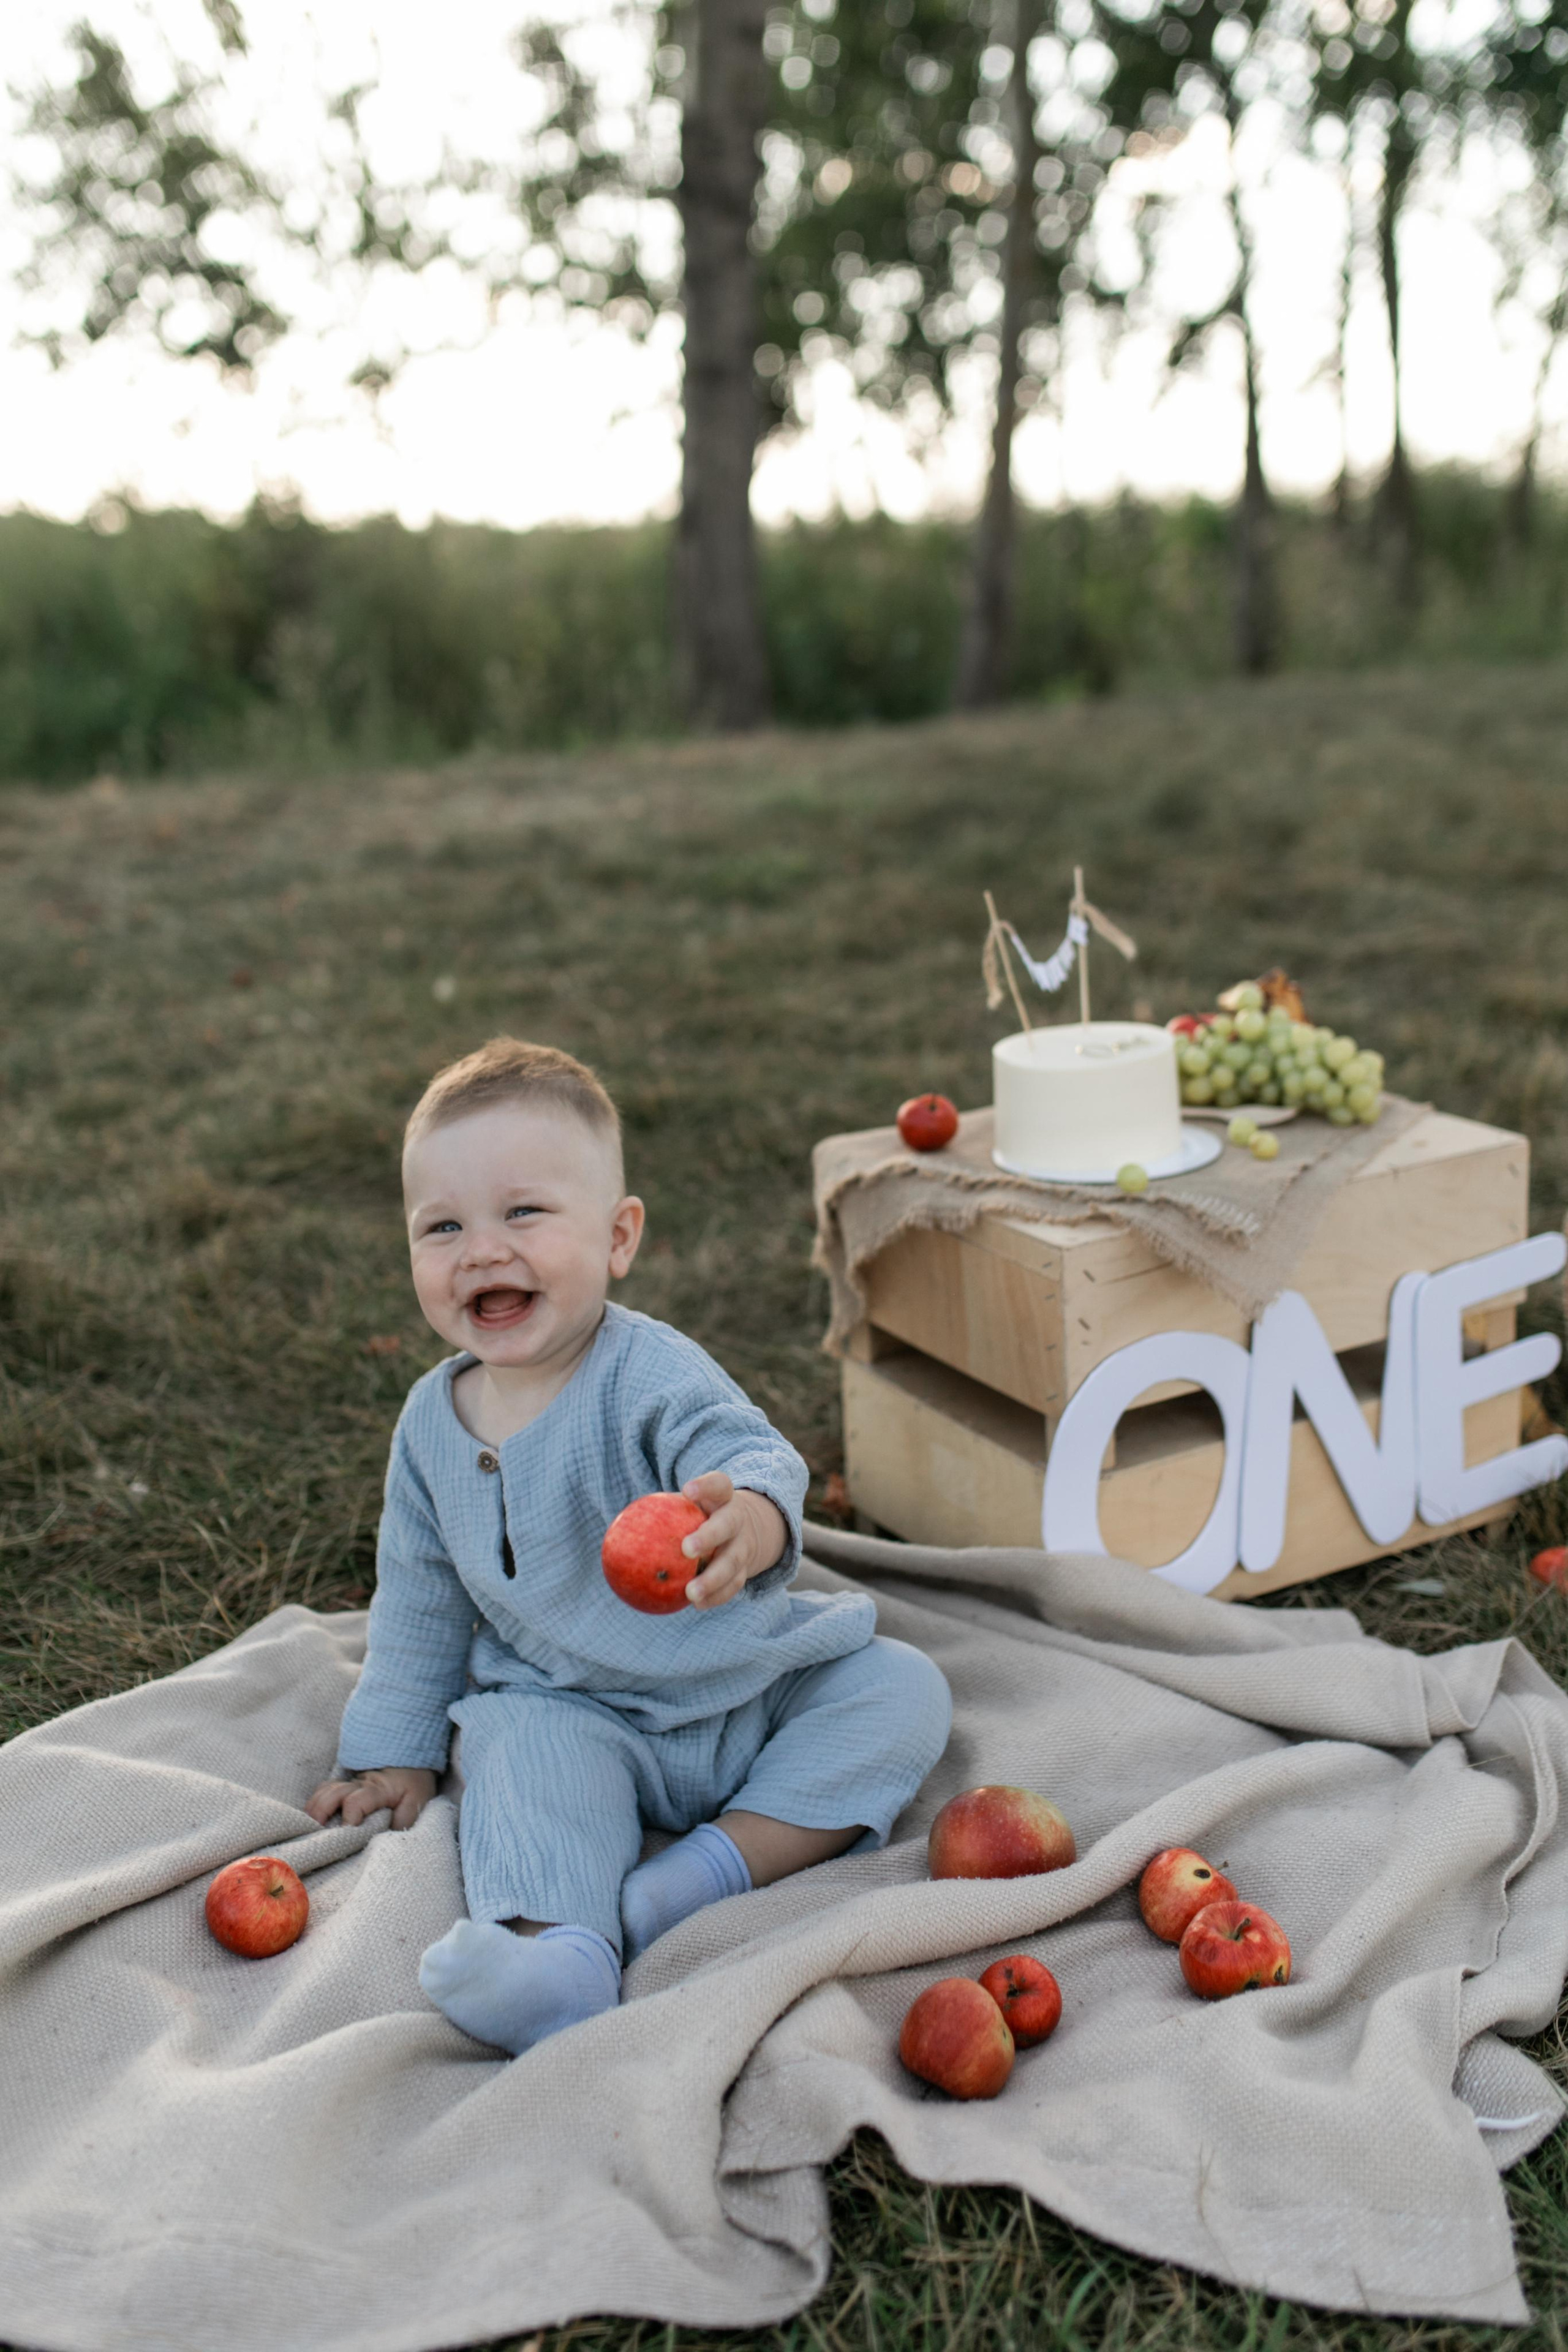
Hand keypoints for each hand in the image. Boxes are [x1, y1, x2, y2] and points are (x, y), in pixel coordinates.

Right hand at [303, 1766, 437, 1829]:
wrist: (412, 1765)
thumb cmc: (414, 1788)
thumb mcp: (416, 1805)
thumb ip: (401, 1821)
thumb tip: (382, 1839)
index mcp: (378, 1789)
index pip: (356, 1801)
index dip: (349, 1819)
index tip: (347, 1835)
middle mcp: (359, 1784)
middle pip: (332, 1793)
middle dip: (321, 1814)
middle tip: (316, 1835)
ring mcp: (348, 1784)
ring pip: (323, 1791)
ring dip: (314, 1810)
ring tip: (309, 1830)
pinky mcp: (343, 1788)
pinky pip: (322, 1791)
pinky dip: (314, 1804)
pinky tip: (311, 1820)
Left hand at [679, 1472, 786, 1608]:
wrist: (749, 1527)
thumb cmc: (708, 1512)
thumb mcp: (698, 1503)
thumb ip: (670, 1507)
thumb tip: (621, 1516)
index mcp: (723, 1498)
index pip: (719, 1485)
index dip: (705, 1486)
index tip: (687, 1491)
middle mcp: (737, 1520)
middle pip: (726, 1525)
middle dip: (708, 1536)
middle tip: (686, 1549)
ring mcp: (744, 1546)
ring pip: (732, 1562)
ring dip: (712, 1579)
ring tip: (690, 1593)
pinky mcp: (745, 1570)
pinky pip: (734, 1585)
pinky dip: (717, 1596)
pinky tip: (698, 1604)